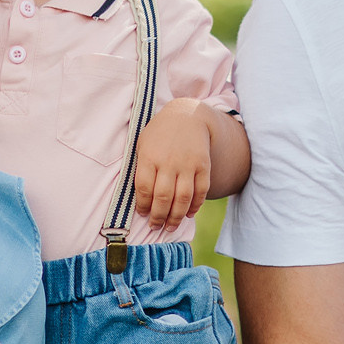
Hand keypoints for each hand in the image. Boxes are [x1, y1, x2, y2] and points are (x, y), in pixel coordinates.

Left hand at [131, 101, 216, 225]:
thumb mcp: (143, 144)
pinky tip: (188, 214)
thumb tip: (141, 198)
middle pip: (164, 198)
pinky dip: (195, 206)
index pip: (144, 189)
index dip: (143, 206)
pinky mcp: (203, 165)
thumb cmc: (160, 133)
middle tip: (156, 226)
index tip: (142, 214)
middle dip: (159, 217)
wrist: (188, 116)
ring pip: (183, 198)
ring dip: (176, 217)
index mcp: (149, 156)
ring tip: (170, 227)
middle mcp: (169, 162)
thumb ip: (141, 168)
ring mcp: (188, 164)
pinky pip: (201, 191)